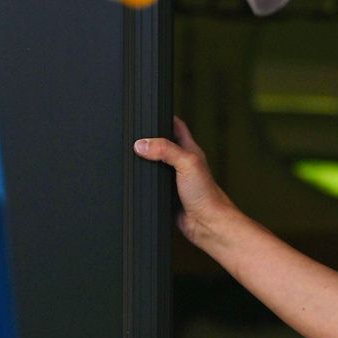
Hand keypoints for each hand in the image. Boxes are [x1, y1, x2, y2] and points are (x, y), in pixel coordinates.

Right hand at [133, 117, 237, 248]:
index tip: (150, 113)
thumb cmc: (207, 195)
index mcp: (190, 150)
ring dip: (145, 163)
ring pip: (155, 166)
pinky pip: (152, 185)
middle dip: (149, 140)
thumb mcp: (187, 163)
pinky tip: (136, 181)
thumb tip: (141, 144)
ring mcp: (174, 180)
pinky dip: (144, 183)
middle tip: (134, 134)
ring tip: (130, 155)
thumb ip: (165, 150)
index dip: (164, 118)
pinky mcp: (167, 196)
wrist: (207, 225)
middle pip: (162, 145)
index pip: (176, 126)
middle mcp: (182, 164)